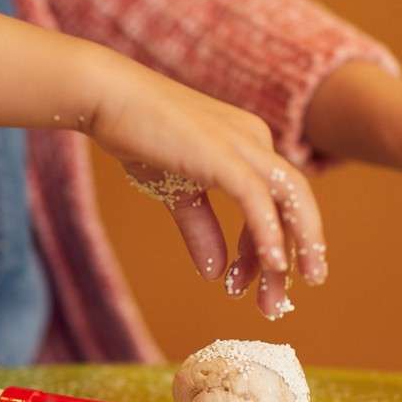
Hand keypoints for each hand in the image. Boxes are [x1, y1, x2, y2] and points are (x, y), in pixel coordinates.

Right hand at [0, 7, 320, 318]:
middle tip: (278, 304)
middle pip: (292, 205)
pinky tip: (271, 267)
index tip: (246, 284)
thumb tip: (214, 273)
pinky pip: (257, 200)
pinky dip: (267, 235)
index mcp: (249, 145)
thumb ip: (201, 228)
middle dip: (292, 257)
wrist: (109, 97)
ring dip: (291, 251)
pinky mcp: (224, 155)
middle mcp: (257, 142)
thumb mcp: (176, 191)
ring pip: (289, 202)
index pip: (274, 204)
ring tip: (281, 295)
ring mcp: (244, 145)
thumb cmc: (139, 136)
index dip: (263, 249)